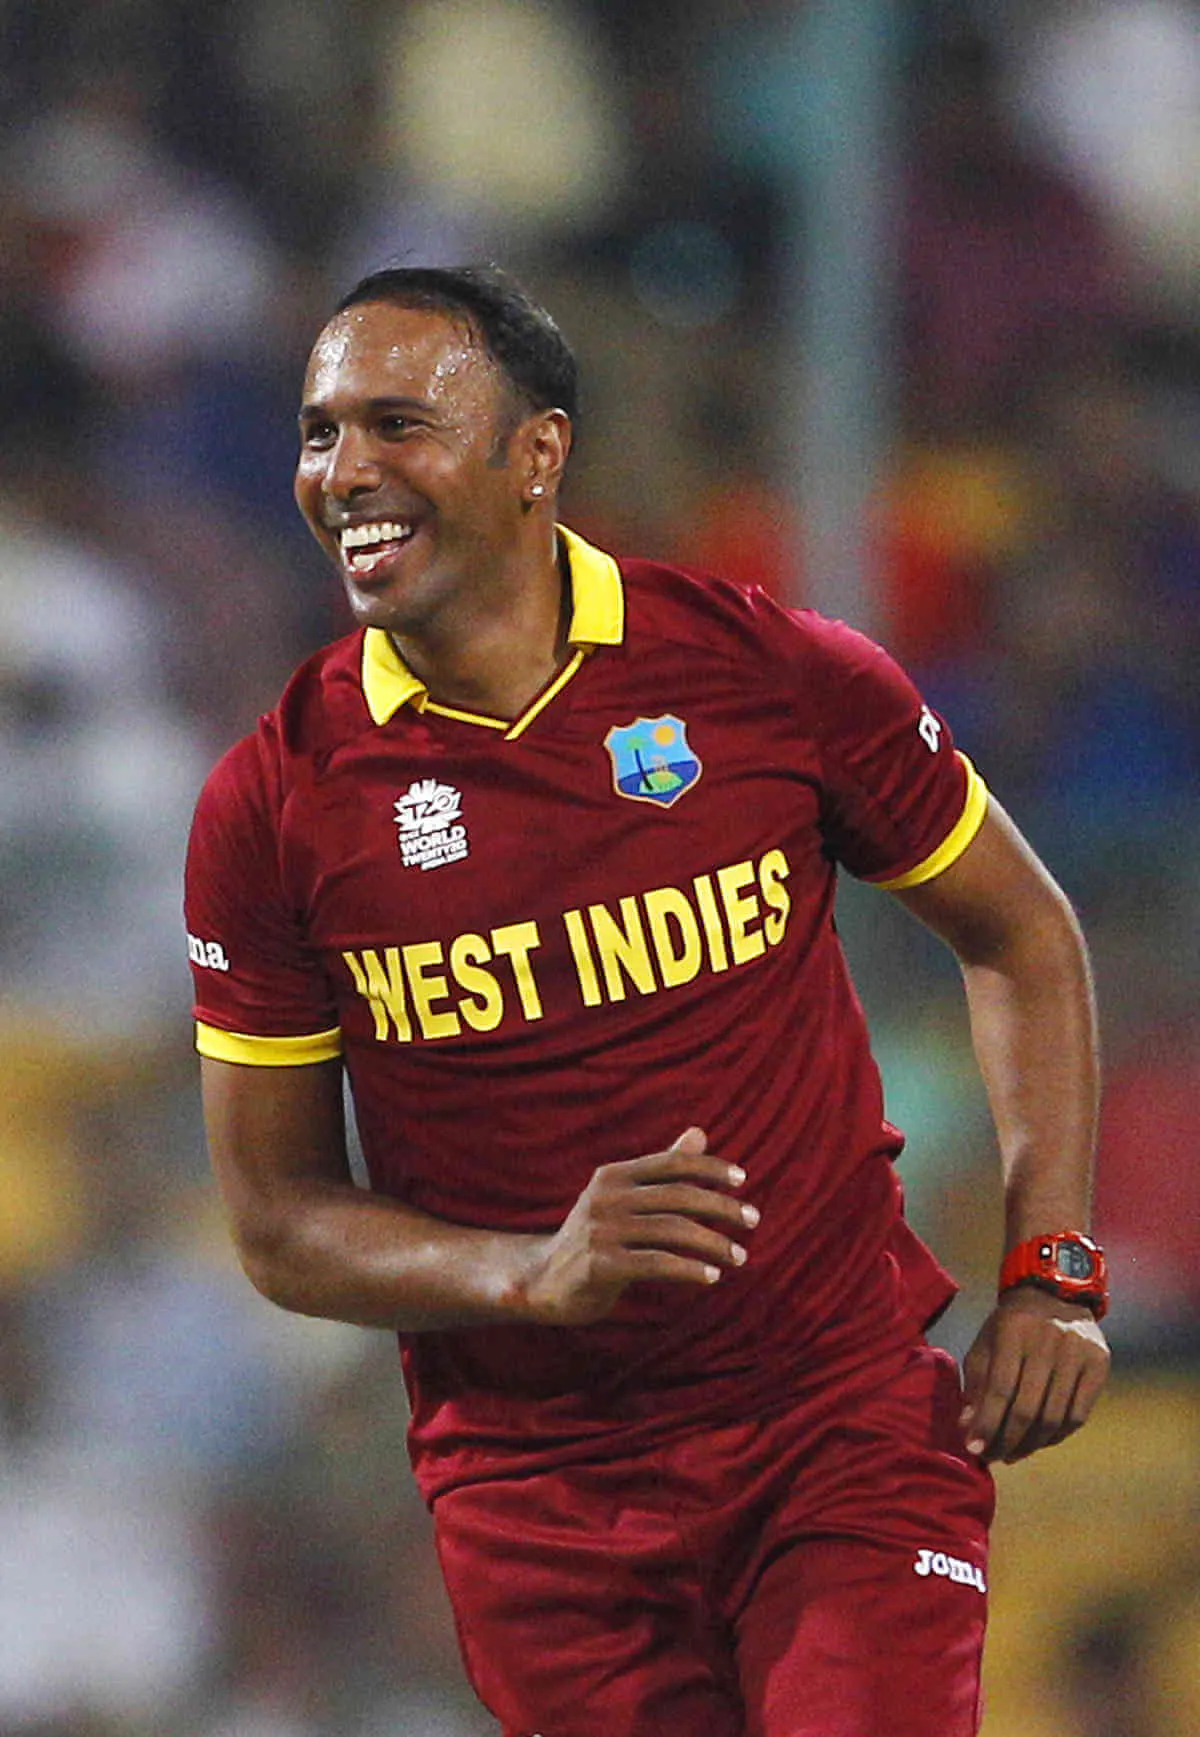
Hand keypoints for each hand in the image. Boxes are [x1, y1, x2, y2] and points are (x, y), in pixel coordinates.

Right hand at [517, 1127, 758, 1326]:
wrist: (542, 1280)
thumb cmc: (595, 1236)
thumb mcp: (624, 1197)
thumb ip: (661, 1169)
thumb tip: (700, 1132)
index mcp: (613, 1175)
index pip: (671, 1163)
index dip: (709, 1168)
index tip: (742, 1180)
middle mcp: (606, 1197)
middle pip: (678, 1196)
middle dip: (721, 1207)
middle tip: (753, 1220)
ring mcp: (601, 1231)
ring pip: (672, 1231)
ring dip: (713, 1243)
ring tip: (740, 1256)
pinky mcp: (600, 1265)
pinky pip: (657, 1264)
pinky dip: (690, 1269)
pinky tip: (712, 1276)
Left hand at [959, 1285, 1110, 1463]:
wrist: (1056, 1294)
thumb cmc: (1011, 1325)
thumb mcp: (986, 1342)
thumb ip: (976, 1383)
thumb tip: (969, 1429)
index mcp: (1014, 1329)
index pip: (1000, 1388)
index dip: (987, 1423)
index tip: (974, 1449)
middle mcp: (1049, 1339)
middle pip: (1028, 1407)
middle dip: (1007, 1439)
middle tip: (993, 1457)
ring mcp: (1079, 1352)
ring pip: (1054, 1417)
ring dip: (1030, 1444)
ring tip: (1012, 1454)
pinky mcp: (1100, 1364)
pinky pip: (1078, 1415)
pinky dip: (1056, 1436)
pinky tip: (1038, 1442)